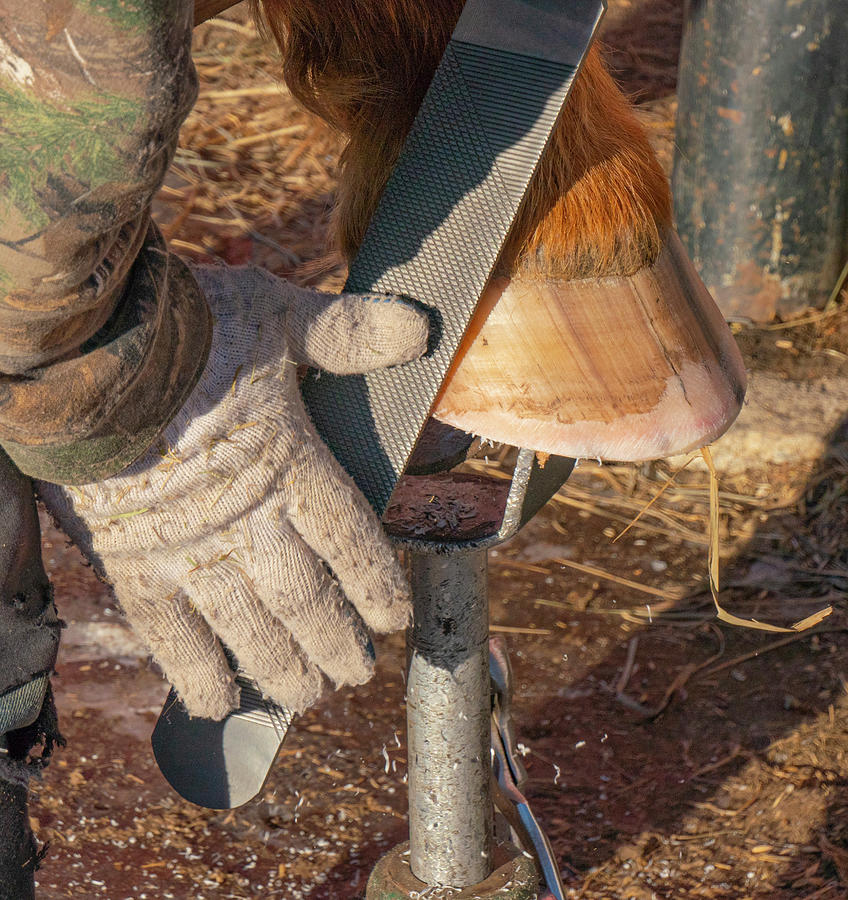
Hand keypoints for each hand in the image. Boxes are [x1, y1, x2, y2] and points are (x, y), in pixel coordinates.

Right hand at [38, 265, 428, 718]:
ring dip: (281, 669)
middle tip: (358, 673)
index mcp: (291, 464)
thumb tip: (422, 327)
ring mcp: (188, 547)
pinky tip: (217, 702)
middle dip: (337, 643)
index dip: (376, 585)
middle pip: (306, 600)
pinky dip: (191, 671)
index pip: (350, 542)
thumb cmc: (188, 326)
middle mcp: (247, 518)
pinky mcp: (133, 560)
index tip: (393, 619)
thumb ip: (347, 333)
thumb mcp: (278, 317)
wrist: (87, 346)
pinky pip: (166, 633)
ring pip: (247, 628)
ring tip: (307, 697)